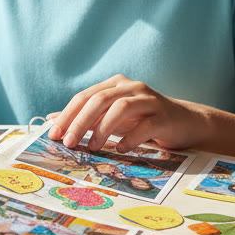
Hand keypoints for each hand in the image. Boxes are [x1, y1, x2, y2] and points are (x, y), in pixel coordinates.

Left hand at [47, 75, 207, 152]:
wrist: (184, 123)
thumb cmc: (143, 120)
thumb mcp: (111, 117)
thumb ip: (85, 117)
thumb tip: (51, 120)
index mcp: (115, 84)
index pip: (84, 96)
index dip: (67, 115)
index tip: (53, 135)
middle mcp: (131, 87)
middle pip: (99, 100)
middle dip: (80, 122)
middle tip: (69, 143)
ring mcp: (149, 100)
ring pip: (120, 107)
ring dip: (102, 128)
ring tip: (92, 147)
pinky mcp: (164, 116)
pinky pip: (145, 125)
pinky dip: (130, 138)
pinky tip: (121, 149)